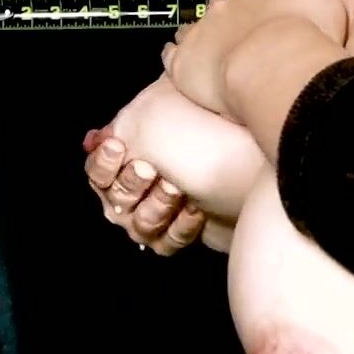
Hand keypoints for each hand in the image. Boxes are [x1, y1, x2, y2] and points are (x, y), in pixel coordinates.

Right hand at [83, 74, 268, 253]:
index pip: (98, 170)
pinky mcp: (185, 232)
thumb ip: (123, 123)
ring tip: (178, 187)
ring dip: (157, 206)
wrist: (259, 158)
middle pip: (113, 200)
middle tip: (151, 168)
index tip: (119, 146)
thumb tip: (94, 135)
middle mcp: (144, 185)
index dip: (105, 162)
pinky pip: (165, 241)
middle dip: (132, 184)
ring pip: (137, 225)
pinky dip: (180, 226)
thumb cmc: (212, 129)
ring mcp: (164, 211)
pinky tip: (198, 209)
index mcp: (133, 153)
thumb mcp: (162, 112)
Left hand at [160, 0, 346, 118]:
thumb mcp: (322, 4)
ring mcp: (201, 37)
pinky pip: (170, 55)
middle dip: (216, 4)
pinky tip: (169, 52)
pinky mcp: (183, 64)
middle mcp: (226, 13)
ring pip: (189, 28)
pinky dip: (170, 52)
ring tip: (186, 33)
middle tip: (213, 2)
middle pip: (216, 5)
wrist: (275, 70)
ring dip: (190, 30)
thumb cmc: (305, 40)